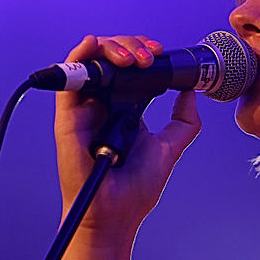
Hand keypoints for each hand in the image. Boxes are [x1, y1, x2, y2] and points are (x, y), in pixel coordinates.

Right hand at [55, 34, 200, 241]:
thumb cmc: (136, 188)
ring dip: (113, 47)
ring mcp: (85, 108)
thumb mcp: (170, 147)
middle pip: (112, 59)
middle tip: (151, 57)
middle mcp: (103, 104)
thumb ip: (183, 121)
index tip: (162, 55)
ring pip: (92, 61)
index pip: (130, 68)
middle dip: (132, 46)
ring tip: (135, 58)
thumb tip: (190, 92)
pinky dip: (80, 55)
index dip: (143, 54)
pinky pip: (69, 77)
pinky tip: (94, 45)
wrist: (115, 214)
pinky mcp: (69, 116)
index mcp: (125, 108)